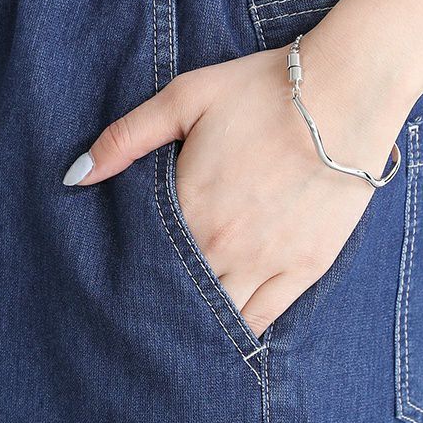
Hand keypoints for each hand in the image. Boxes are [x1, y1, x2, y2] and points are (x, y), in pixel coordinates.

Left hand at [63, 29, 410, 338]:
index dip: (130, 279)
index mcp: (190, 211)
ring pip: (222, 315)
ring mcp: (269, 263)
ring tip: (180, 329)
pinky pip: (266, 317)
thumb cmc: (262, 91)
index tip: (117, 289)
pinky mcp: (307, 267)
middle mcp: (226, 248)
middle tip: (142, 319)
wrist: (345, 92)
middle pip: (181, 298)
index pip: (146, 265)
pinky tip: (225, 331)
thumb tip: (76, 177)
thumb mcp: (184, 98)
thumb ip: (126, 139)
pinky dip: (242, 328)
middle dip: (161, 307)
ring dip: (198, 323)